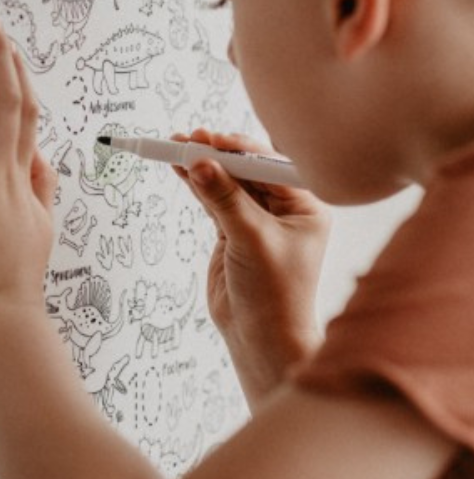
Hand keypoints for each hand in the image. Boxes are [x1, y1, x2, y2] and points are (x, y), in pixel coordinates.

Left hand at [0, 13, 56, 331]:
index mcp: (24, 180)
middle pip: (4, 100)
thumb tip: (41, 159)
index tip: (8, 48)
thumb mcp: (41, 229)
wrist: (0, 317)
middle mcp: (2, 172)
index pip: (24, 116)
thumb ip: (42, 190)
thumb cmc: (15, 281)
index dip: (18, 77)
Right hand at [174, 130, 330, 404]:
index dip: (238, 150)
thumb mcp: (251, 240)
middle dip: (217, 154)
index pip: (268, 165)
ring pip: (227, 183)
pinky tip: (179, 168)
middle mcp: (283, 208)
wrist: (262, 338)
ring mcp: (257, 219)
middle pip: (246, 169)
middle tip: (190, 139)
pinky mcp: (233, 232)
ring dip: (202, 166)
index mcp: (304, 205)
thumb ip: (225, 200)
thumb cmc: (274, 294)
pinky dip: (196, 185)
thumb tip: (200, 163)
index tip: (210, 140)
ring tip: (175, 147)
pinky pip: (214, 200)